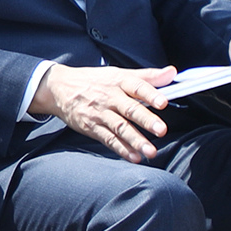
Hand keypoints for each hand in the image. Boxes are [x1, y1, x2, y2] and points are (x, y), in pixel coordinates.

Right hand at [32, 63, 176, 162]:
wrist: (59, 88)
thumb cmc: (94, 81)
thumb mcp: (118, 73)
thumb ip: (148, 76)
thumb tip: (171, 73)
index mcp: (119, 82)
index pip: (137, 86)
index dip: (150, 94)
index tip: (164, 102)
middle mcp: (110, 98)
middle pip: (130, 109)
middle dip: (146, 120)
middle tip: (161, 130)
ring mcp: (100, 114)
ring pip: (120, 128)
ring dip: (136, 140)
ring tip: (150, 151)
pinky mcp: (92, 128)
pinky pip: (109, 140)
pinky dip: (122, 149)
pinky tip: (134, 157)